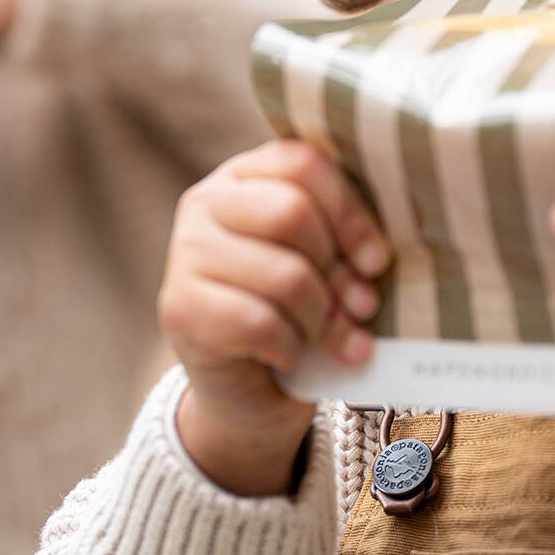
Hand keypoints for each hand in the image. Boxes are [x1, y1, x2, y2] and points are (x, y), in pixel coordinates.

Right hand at [158, 140, 389, 495]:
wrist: (246, 390)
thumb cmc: (294, 313)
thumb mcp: (322, 264)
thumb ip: (341, 241)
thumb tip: (375, 259)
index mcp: (244, 176)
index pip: (302, 163)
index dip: (350, 212)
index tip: (375, 260)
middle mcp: (205, 203)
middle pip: (293, 214)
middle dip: (336, 271)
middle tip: (358, 307)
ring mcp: (185, 254)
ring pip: (284, 275)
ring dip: (321, 318)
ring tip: (328, 339)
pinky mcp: (179, 309)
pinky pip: (260, 323)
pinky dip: (290, 348)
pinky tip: (289, 356)